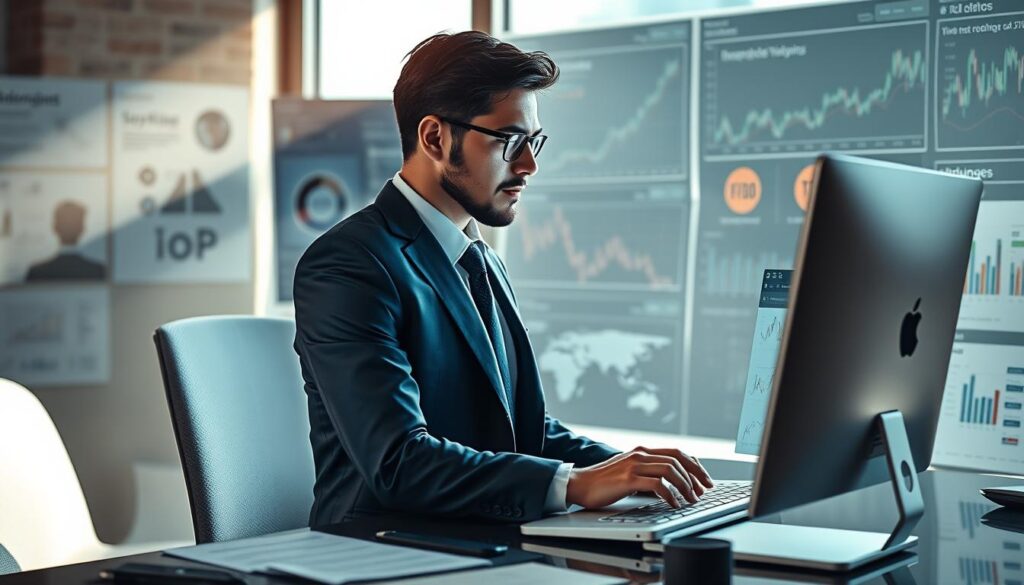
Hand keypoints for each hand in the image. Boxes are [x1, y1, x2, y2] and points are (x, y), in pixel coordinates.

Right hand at [565, 446, 713, 509]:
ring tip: (691, 500)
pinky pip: (658, 485)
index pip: (677, 452)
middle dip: (695, 476)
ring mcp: (634, 465)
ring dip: (685, 486)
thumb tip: (669, 487)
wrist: (578, 484)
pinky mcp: (628, 478)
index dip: (694, 465)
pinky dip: (671, 495)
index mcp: (642, 451)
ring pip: (671, 470)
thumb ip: (646, 473)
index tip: (704, 480)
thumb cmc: (602, 482)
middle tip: (703, 492)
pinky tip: (674, 504)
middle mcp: (640, 454)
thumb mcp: (628, 472)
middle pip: (678, 460)